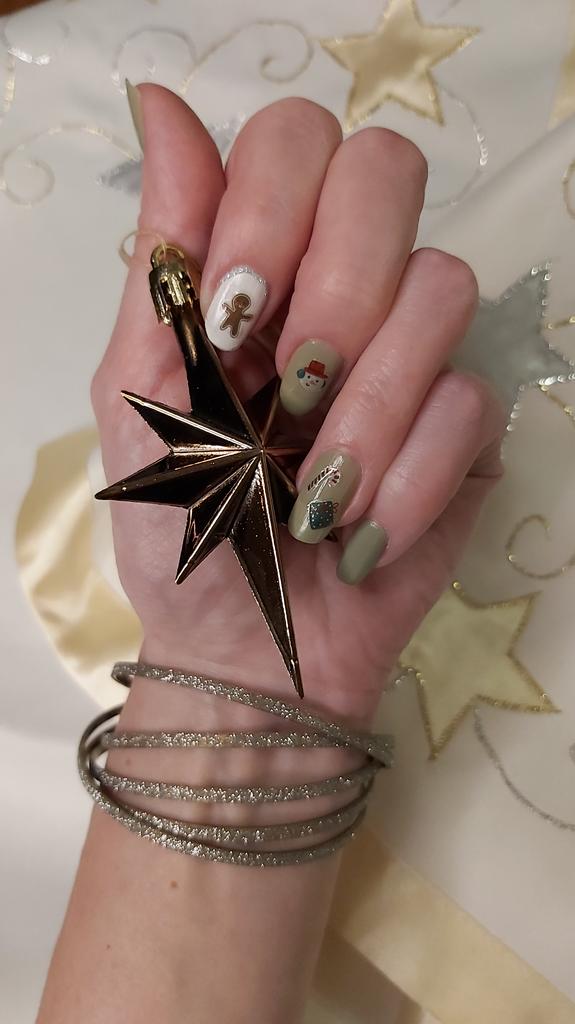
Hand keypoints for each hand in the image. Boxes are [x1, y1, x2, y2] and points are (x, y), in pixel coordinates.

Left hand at [92, 86, 504, 724]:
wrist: (253, 651)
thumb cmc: (185, 530)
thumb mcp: (139, 398)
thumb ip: (160, 262)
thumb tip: (162, 101)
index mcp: (258, 270)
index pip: (295, 144)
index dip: (272, 208)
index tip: (230, 314)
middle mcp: (345, 289)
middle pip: (388, 175)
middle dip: (336, 286)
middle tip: (290, 392)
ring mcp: (415, 354)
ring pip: (443, 289)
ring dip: (367, 411)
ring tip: (315, 498)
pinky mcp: (466, 427)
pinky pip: (469, 403)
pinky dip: (404, 480)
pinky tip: (361, 536)